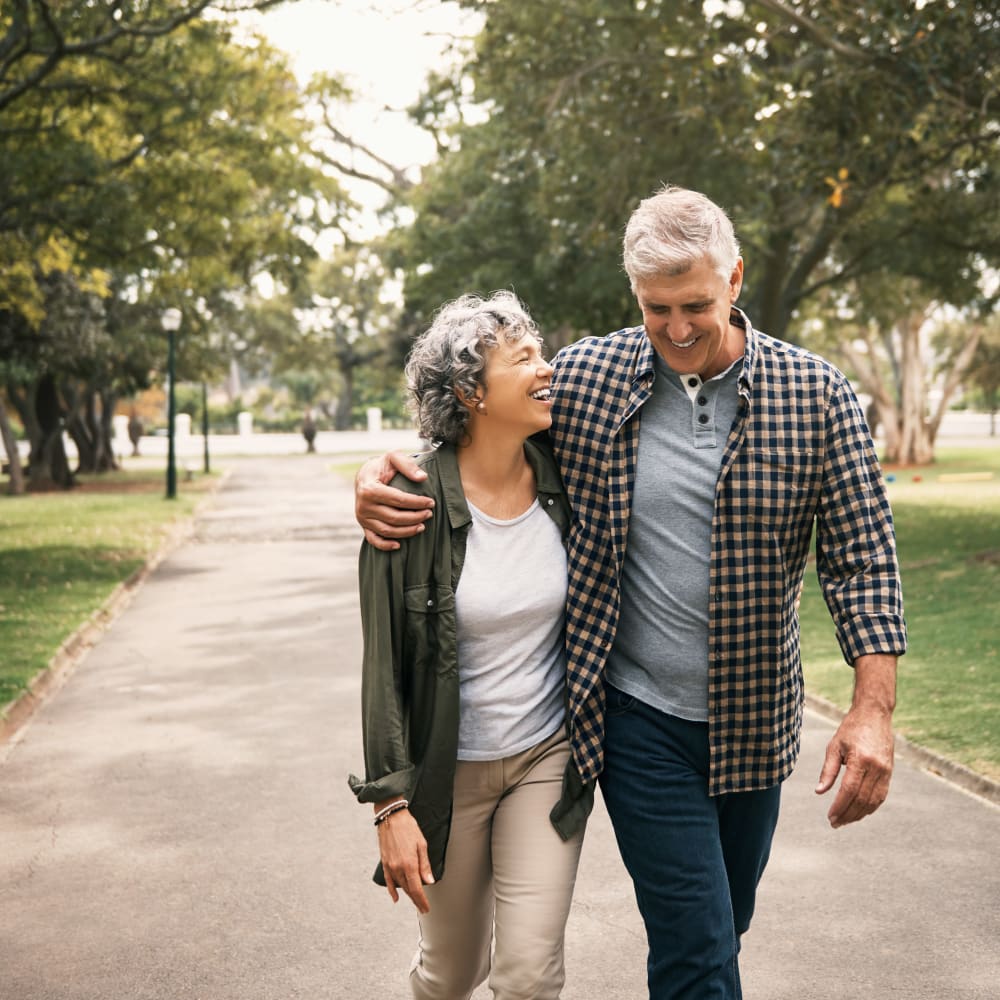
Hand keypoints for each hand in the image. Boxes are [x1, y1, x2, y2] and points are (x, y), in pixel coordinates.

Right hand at [355, 452, 434, 550]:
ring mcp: (362, 517)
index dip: (417, 502)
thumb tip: (422, 478)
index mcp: (370, 489)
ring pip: (387, 531)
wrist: (365, 475)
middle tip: (430, 514)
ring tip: (422, 526)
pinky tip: (399, 545)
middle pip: (394, 518)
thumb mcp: (393, 457)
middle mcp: (363, 505)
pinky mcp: (363, 525)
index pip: (398, 500)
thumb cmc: (382, 466)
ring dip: (406, 531)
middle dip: (415, 517)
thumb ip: (407, 465)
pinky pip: (373, 540)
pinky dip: (385, 545)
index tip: (431, 502)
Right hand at [377, 808, 434, 912]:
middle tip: (423, 908)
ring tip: (415, 900)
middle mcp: (398, 867)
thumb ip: (424, 865)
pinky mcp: (384, 862)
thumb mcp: (422, 844)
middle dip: (416, 899)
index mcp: (409, 863)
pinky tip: (396, 897)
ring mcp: (390, 866)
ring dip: (407, 894)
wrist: (391, 816)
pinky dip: (392, 890)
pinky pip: (388, 880)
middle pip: (408, 889)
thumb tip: (429, 881)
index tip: (426, 908)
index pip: (417, 889)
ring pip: (400, 885)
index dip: (422, 900)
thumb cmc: (408, 827)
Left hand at [816, 702, 894, 827]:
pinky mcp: (890, 773)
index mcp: (861, 760)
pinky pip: (881, 796)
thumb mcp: (834, 746)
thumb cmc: (851, 729)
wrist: (874, 715)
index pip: (849, 790)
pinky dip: (870, 807)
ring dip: (859, 814)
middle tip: (835, 823)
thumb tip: (819, 792)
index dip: (839, 806)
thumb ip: (828, 770)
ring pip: (873, 801)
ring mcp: (886, 771)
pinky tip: (859, 812)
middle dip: (848, 814)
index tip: (830, 817)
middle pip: (862, 799)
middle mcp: (876, 768)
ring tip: (845, 821)